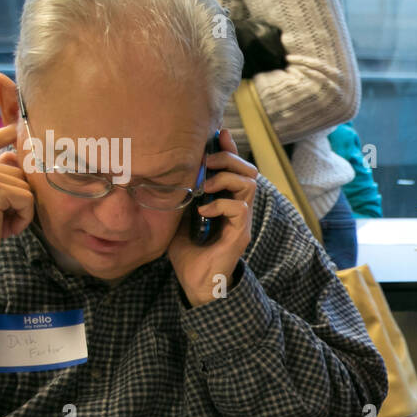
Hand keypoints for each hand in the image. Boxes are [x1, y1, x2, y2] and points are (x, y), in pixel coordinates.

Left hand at [167, 129, 256, 306]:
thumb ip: (182, 196)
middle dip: (228, 160)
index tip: (219, 134)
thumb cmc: (189, 251)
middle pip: (249, 171)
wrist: (196, 282)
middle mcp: (239, 207)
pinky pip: (239, 209)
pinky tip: (203, 211)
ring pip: (249, 185)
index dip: (229, 149)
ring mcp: (242, 221)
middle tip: (206, 163)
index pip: (236, 168)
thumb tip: (168, 173)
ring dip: (225, 179)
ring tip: (205, 187)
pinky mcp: (240, 234)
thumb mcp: (180, 216)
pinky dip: (220, 205)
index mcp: (227, 200)